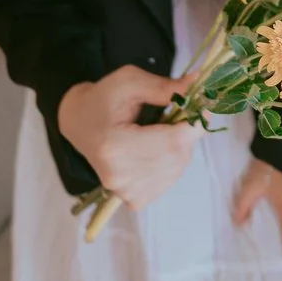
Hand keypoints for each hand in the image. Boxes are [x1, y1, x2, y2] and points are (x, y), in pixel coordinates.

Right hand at [56, 64, 197, 209]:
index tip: (202, 107)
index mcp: (114, 145)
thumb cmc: (103, 99)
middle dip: (187, 135)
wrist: (79, 122)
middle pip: (177, 157)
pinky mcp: (132, 199)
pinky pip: (168, 181)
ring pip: (177, 170)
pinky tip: (157, 150)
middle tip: (181, 116)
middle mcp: (118, 174)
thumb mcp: (129, 81)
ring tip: (163, 132)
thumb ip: (164, 86)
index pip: (171, 141)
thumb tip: (198, 83)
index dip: (194, 124)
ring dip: (180, 149)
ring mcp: (124, 190)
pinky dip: (171, 164)